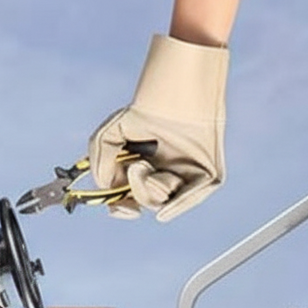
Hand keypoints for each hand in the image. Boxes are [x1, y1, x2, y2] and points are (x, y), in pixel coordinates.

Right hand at [88, 34, 227, 220]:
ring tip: (145, 162)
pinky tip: (162, 213)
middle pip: (147, 202)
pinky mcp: (208, 177)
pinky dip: (177, 206)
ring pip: (163, 200)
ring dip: (150, 186)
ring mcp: (189, 178)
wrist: (175, 94)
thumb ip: (99, 164)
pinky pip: (190, 198)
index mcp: (148, 171)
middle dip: (136, 191)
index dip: (122, 207)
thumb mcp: (108, 136)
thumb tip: (105, 187)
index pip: (133, 199)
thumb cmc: (144, 111)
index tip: (116, 206)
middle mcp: (168, 176)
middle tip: (134, 167)